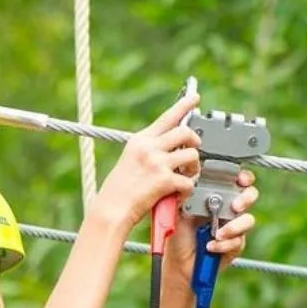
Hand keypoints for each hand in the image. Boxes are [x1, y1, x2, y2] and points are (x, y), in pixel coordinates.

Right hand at [94, 92, 201, 227]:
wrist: (111, 210)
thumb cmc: (119, 191)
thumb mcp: (130, 161)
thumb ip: (149, 151)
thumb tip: (172, 149)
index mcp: (140, 140)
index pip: (167, 117)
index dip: (184, 105)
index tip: (195, 97)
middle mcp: (149, 147)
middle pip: (185, 132)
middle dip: (195, 141)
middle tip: (193, 152)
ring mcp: (157, 162)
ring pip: (191, 155)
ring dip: (194, 168)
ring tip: (186, 177)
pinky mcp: (164, 180)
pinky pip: (189, 181)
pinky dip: (187, 190)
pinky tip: (178, 196)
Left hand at [165, 169, 259, 279]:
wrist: (179, 263)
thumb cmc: (178, 235)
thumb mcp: (177, 211)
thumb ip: (185, 195)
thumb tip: (191, 183)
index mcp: (215, 195)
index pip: (234, 180)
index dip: (242, 177)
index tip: (241, 180)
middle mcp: (228, 208)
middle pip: (250, 195)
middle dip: (246, 198)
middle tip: (235, 206)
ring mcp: (234, 226)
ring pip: (248, 220)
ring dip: (233, 227)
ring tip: (216, 234)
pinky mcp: (235, 245)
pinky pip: (238, 241)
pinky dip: (223, 244)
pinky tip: (210, 247)